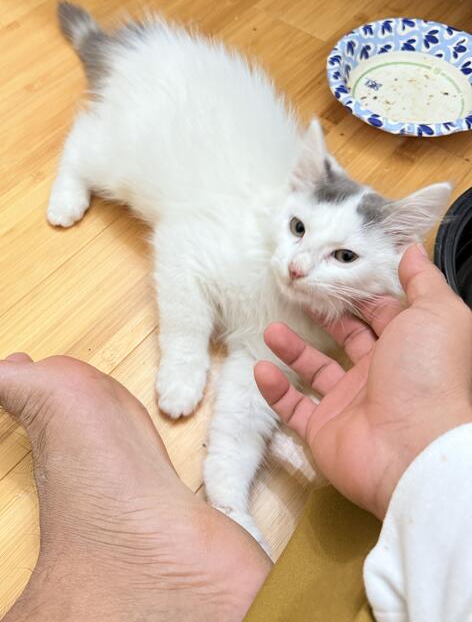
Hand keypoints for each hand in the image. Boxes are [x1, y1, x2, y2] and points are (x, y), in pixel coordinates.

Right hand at [256, 244, 471, 518]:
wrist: (413, 450)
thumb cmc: (428, 376)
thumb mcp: (437, 314)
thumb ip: (424, 281)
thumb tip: (412, 250)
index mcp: (406, 347)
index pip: (379, 313)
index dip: (357, 292)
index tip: (331, 269)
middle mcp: (379, 375)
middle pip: (345, 339)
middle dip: (323, 316)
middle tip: (298, 293)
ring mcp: (350, 404)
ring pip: (314, 371)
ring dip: (292, 349)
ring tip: (271, 328)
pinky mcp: (324, 430)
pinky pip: (293, 407)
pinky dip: (275, 390)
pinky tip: (262, 369)